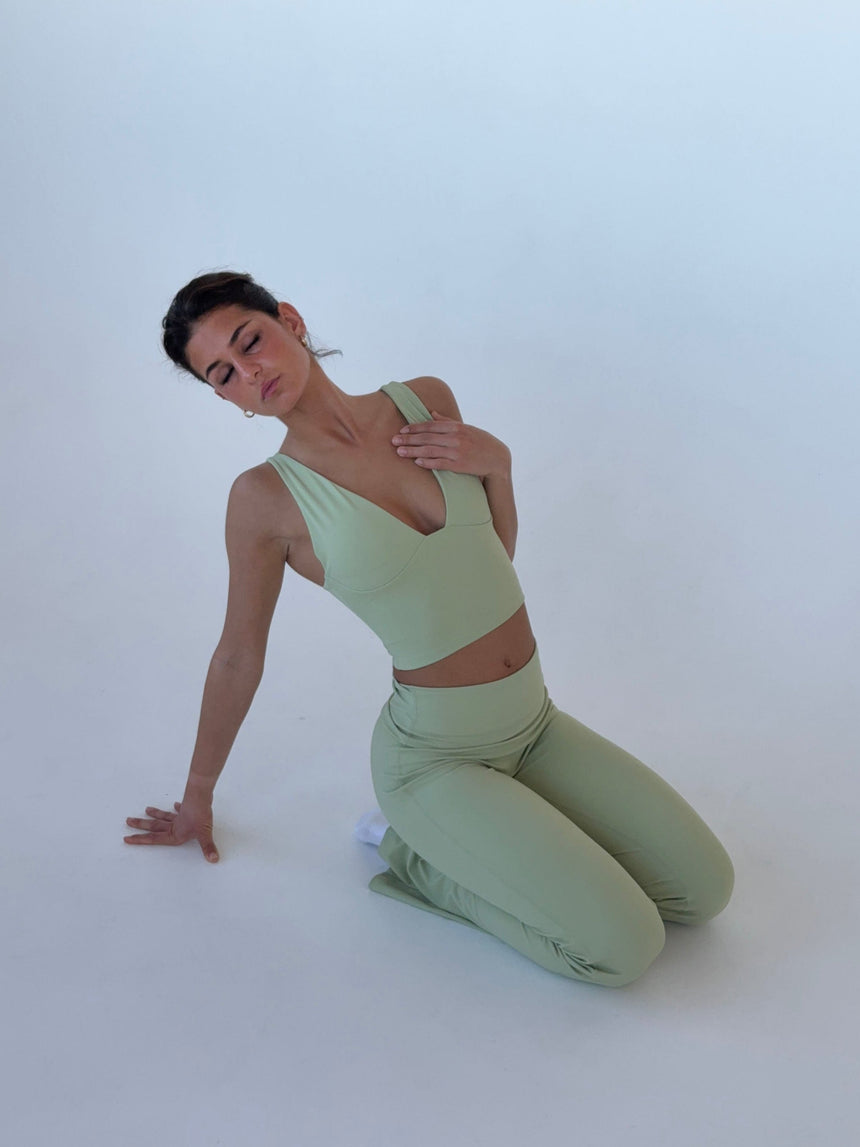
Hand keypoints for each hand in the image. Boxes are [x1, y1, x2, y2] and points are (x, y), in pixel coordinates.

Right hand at [124, 799, 219, 862]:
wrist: (201, 796)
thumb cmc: (200, 816)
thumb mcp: (204, 834)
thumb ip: (208, 848)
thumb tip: (213, 859)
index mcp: (174, 833)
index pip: (154, 838)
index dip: (140, 840)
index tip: (127, 838)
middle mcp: (174, 825)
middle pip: (154, 826)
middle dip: (140, 825)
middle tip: (128, 821)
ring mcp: (180, 816)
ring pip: (164, 816)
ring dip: (155, 814)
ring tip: (146, 810)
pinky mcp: (187, 808)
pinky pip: (179, 809)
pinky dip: (176, 808)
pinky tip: (175, 805)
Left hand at [391, 410, 510, 478]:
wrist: (497, 458)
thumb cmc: (481, 442)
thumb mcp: (466, 428)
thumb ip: (447, 421)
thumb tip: (431, 413)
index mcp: (456, 427)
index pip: (431, 426)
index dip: (415, 428)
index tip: (402, 431)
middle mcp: (456, 438)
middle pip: (427, 437)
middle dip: (408, 439)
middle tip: (393, 441)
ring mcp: (457, 452)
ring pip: (430, 450)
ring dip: (413, 451)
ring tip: (400, 452)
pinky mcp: (459, 465)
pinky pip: (440, 463)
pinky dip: (428, 463)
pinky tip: (417, 462)